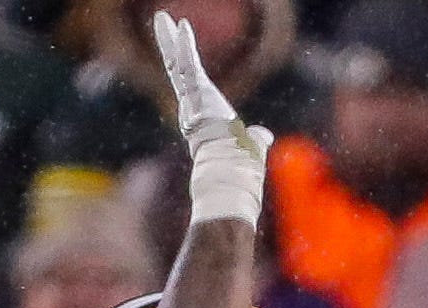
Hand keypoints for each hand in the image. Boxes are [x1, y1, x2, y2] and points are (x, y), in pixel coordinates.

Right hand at [156, 10, 271, 221]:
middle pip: (178, 70)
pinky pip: (188, 64)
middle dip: (170, 46)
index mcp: (203, 116)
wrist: (230, 170)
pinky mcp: (197, 93)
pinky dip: (184, 44)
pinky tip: (180, 25)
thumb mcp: (250, 146)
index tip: (180, 53)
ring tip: (162, 16)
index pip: (191, 86)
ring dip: (170, 39)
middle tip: (163, 24)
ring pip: (177, 64)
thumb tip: (265, 136)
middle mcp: (192, 106)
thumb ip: (256, 138)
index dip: (186, 68)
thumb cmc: (239, 166)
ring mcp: (192, 99)